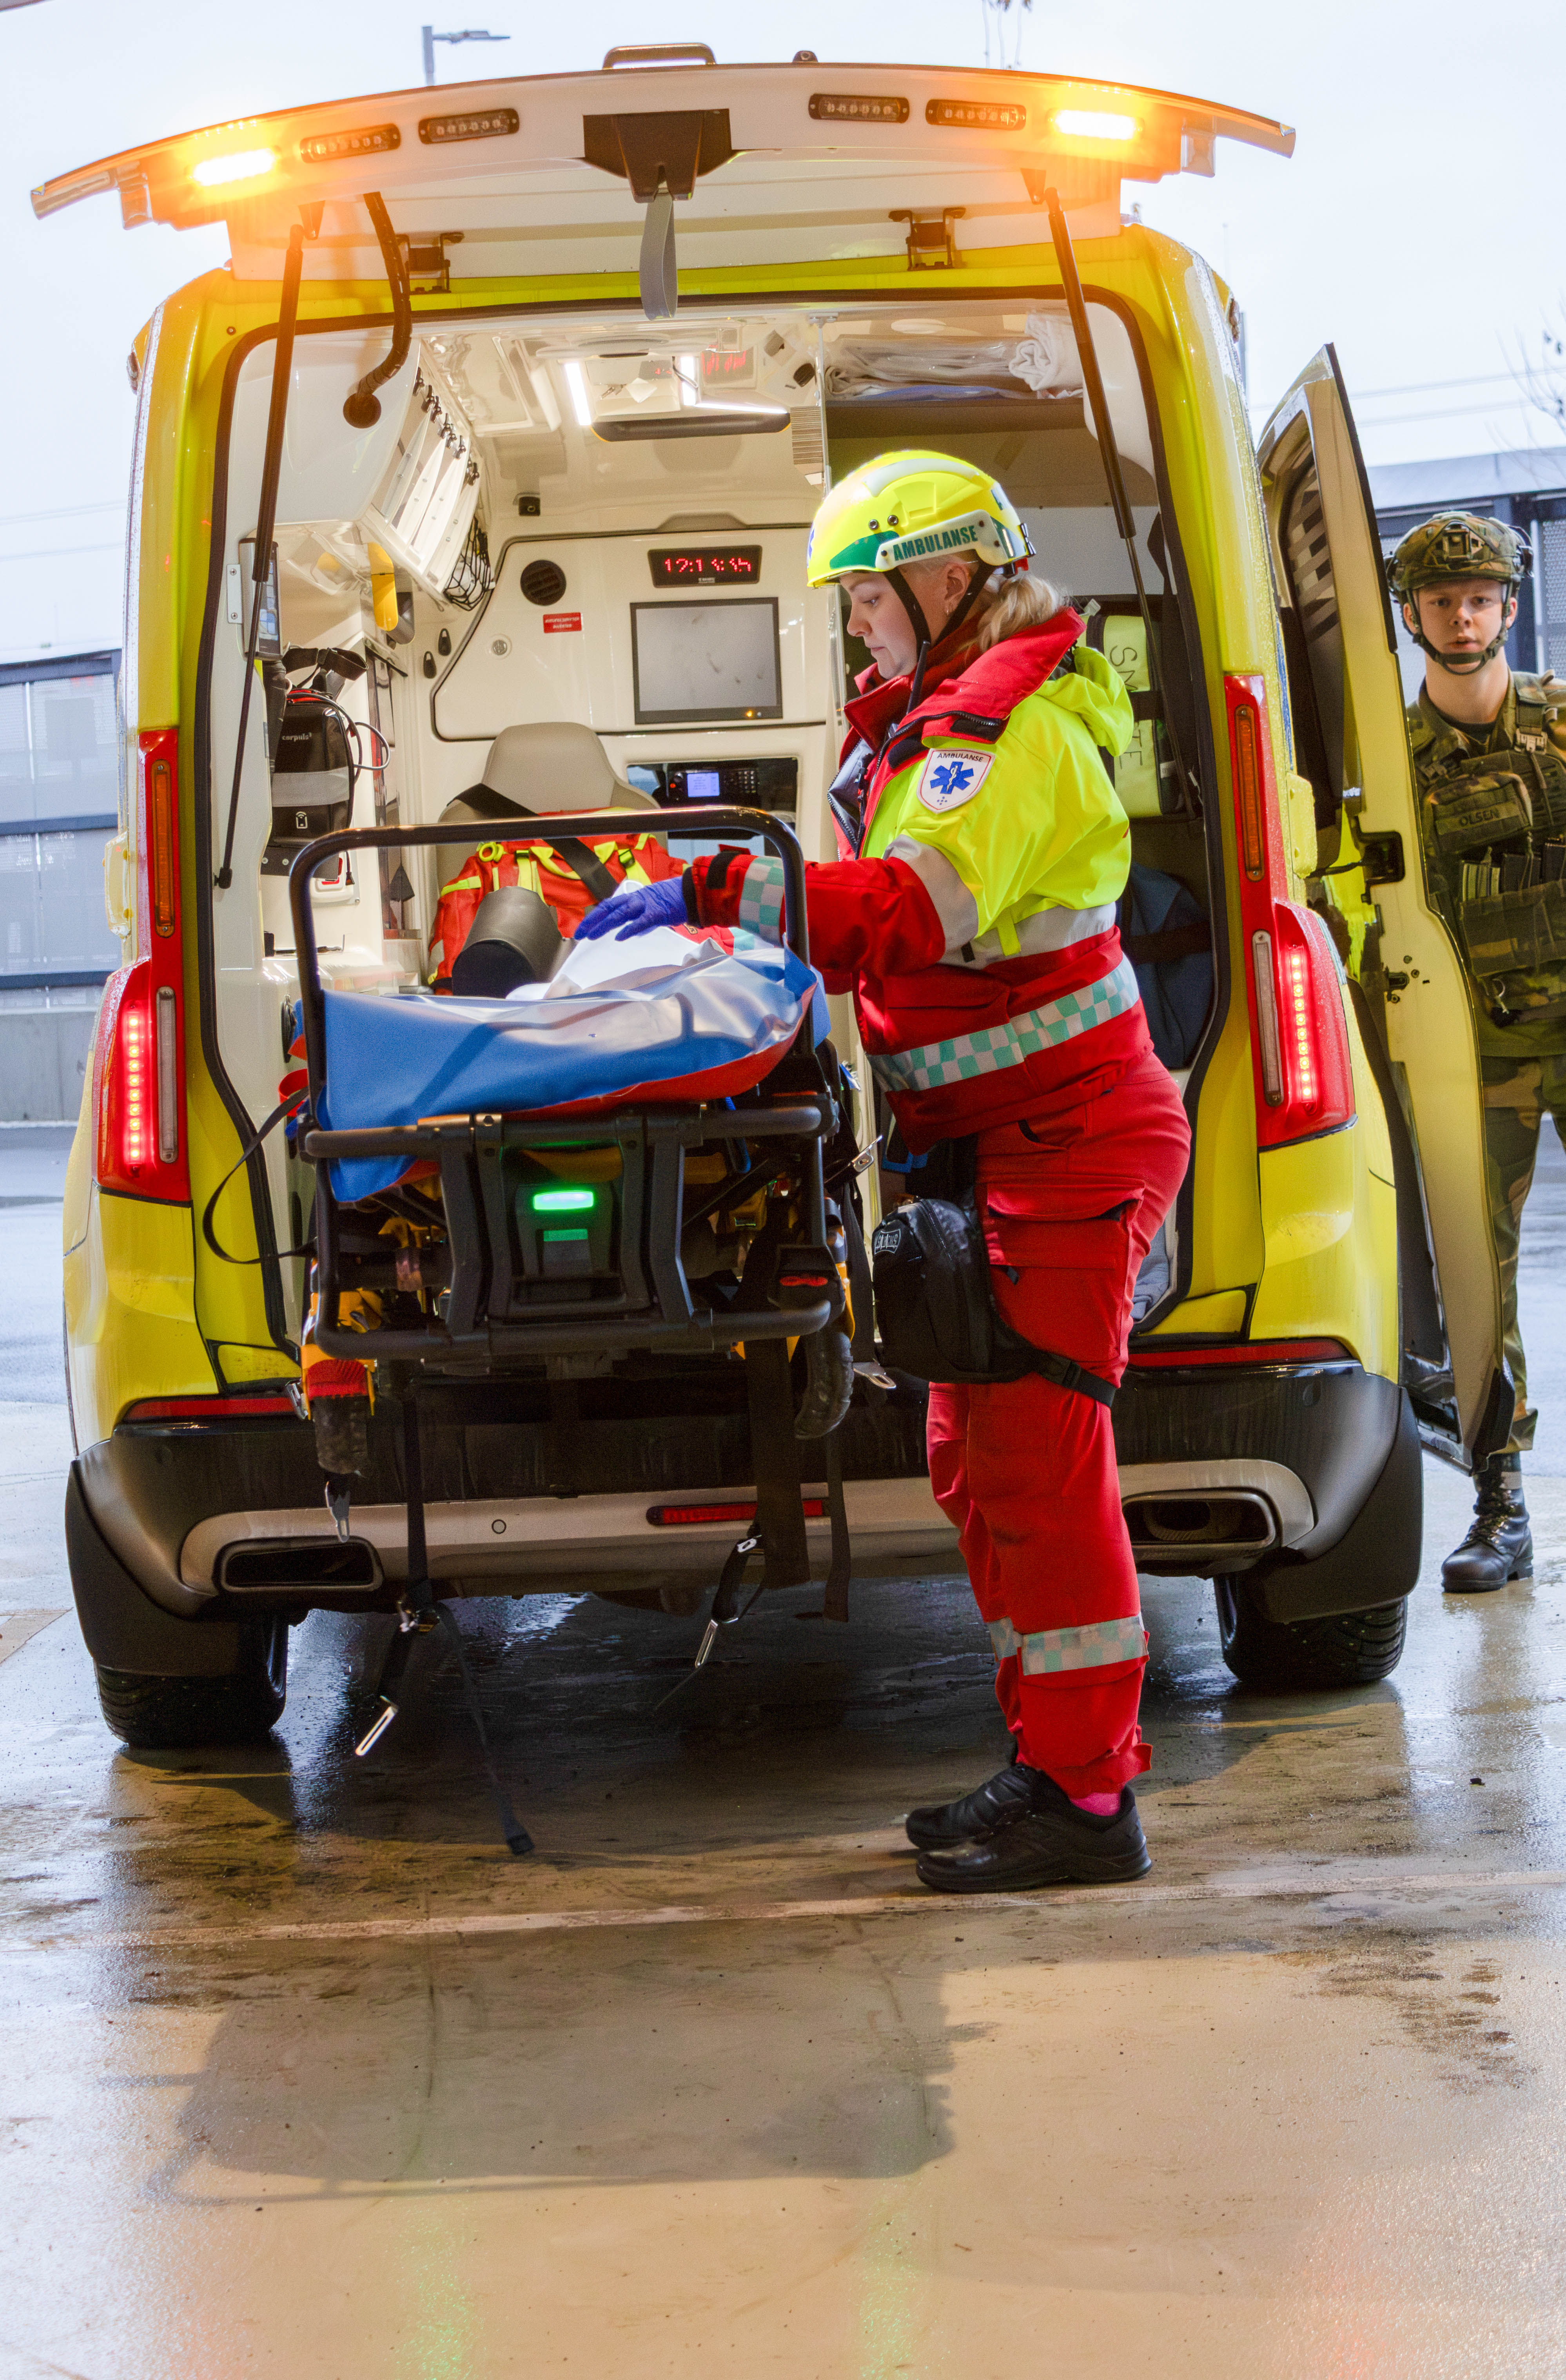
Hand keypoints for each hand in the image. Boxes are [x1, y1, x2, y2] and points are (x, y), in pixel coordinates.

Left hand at [575, 876, 689, 941]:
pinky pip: (641, 921)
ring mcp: (646, 905)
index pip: (607, 906)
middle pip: (608, 909)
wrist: (691, 892)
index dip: (593, 917)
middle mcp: (635, 899)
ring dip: (604, 925)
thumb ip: (640, 920)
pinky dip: (630, 929)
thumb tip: (632, 932)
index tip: (582, 929)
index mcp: (632, 898)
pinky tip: (620, 937)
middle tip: (579, 934)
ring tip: (592, 936)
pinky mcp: (657, 912)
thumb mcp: (651, 909)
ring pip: (620, 914)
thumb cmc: (672, 901)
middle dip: (592, 921)